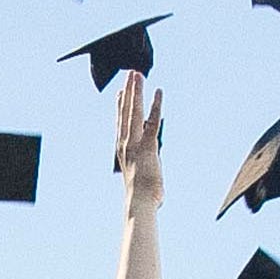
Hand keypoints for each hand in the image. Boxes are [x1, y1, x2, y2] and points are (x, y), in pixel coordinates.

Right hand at [115, 70, 163, 211]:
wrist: (140, 204)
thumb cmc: (143, 196)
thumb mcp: (142, 175)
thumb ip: (146, 163)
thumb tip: (151, 161)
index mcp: (123, 149)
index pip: (121, 123)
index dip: (121, 106)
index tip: (121, 92)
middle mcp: (126, 143)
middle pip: (126, 111)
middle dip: (129, 91)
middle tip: (130, 74)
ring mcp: (136, 144)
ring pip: (135, 111)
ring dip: (137, 91)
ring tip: (137, 74)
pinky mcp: (148, 147)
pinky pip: (153, 122)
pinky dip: (156, 106)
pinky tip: (158, 92)